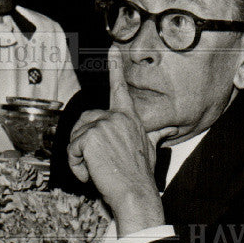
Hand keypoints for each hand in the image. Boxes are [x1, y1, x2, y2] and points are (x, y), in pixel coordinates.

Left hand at [67, 45, 172, 233]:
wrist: (135, 193)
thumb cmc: (140, 177)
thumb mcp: (150, 149)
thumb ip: (155, 134)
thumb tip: (171, 128)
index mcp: (130, 119)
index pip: (121, 90)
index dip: (116, 69)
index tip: (113, 48)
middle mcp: (117, 117)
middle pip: (85, 121)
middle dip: (82, 143)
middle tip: (94, 164)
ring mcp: (104, 125)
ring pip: (76, 137)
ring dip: (79, 158)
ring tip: (95, 171)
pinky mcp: (91, 136)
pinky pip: (72, 149)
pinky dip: (75, 165)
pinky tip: (89, 175)